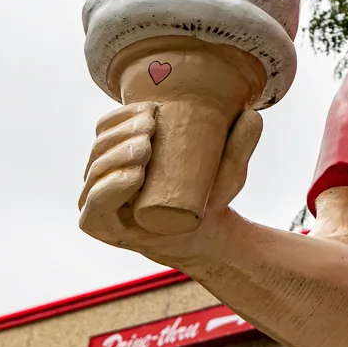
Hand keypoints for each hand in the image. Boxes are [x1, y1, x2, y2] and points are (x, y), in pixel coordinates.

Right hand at [78, 102, 261, 268]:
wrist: (207, 237)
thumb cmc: (208, 196)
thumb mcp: (228, 167)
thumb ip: (242, 142)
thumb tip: (253, 115)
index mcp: (119, 152)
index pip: (107, 126)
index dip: (123, 114)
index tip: (152, 109)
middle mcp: (101, 175)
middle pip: (100, 146)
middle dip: (122, 133)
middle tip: (150, 128)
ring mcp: (96, 201)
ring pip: (95, 171)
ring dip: (117, 155)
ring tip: (146, 148)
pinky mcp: (99, 226)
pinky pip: (94, 205)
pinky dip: (110, 188)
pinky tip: (133, 175)